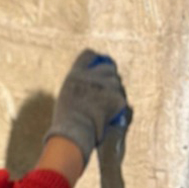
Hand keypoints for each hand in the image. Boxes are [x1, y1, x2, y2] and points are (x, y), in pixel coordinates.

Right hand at [45, 50, 129, 165]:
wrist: (74, 132)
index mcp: (76, 73)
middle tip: (106, 90)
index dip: (96, 60)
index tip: (99, 65)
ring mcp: (105, 86)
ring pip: (117, 82)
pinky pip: (121, 98)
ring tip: (104, 106)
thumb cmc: (67, 119)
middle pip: (108, 67)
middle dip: (109, 77)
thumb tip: (93, 78)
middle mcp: (91, 76)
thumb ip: (80, 83)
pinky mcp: (117, 98)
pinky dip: (117, 106)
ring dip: (114, 91)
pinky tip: (108, 115)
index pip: (89, 55)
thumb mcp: (67, 94)